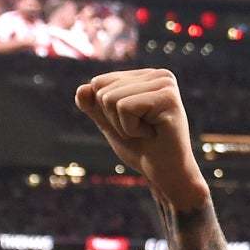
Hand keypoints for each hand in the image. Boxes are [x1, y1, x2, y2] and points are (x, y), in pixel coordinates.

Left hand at [75, 70, 205, 205]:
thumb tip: (82, 89)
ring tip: (147, 132)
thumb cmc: (142, 149)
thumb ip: (93, 106)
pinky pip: (124, 108)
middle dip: (114, 119)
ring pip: (111, 99)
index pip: (99, 82)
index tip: (133, 123)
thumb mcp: (110, 124)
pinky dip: (131, 129)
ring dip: (123, 125)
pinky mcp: (168, 98)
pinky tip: (153, 134)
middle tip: (141, 131)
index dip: (106, 111)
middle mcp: (159, 75)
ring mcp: (165, 84)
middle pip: (103, 90)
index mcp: (146, 76)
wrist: (165, 174)